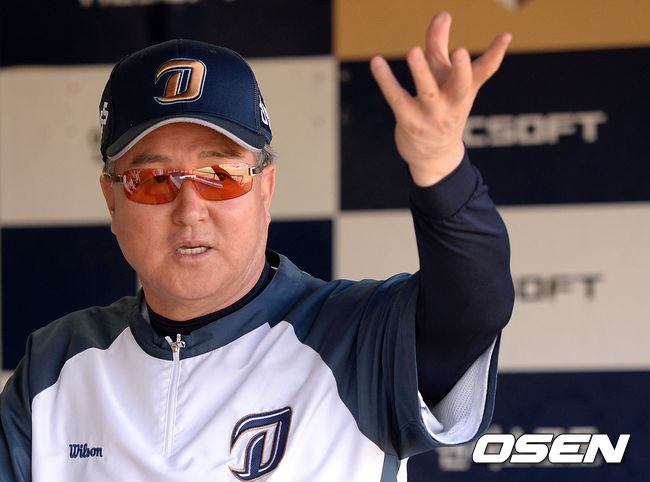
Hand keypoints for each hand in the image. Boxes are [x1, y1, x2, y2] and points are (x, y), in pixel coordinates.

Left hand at [370, 11, 510, 185]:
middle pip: (460, 86)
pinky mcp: (408, 120)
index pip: (484, 72)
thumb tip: (443, 13)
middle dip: (461, 70)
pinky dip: (386, 80)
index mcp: (465, 91)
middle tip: (460, 51)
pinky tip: (376, 62)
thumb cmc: (441, 106)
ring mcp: (431, 114)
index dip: (495, 54)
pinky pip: (396, 98)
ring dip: (421, 71)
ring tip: (414, 50)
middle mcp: (452, 103)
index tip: (505, 36)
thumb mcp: (444, 77)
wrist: (433, 155)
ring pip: (427, 92)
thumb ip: (440, 44)